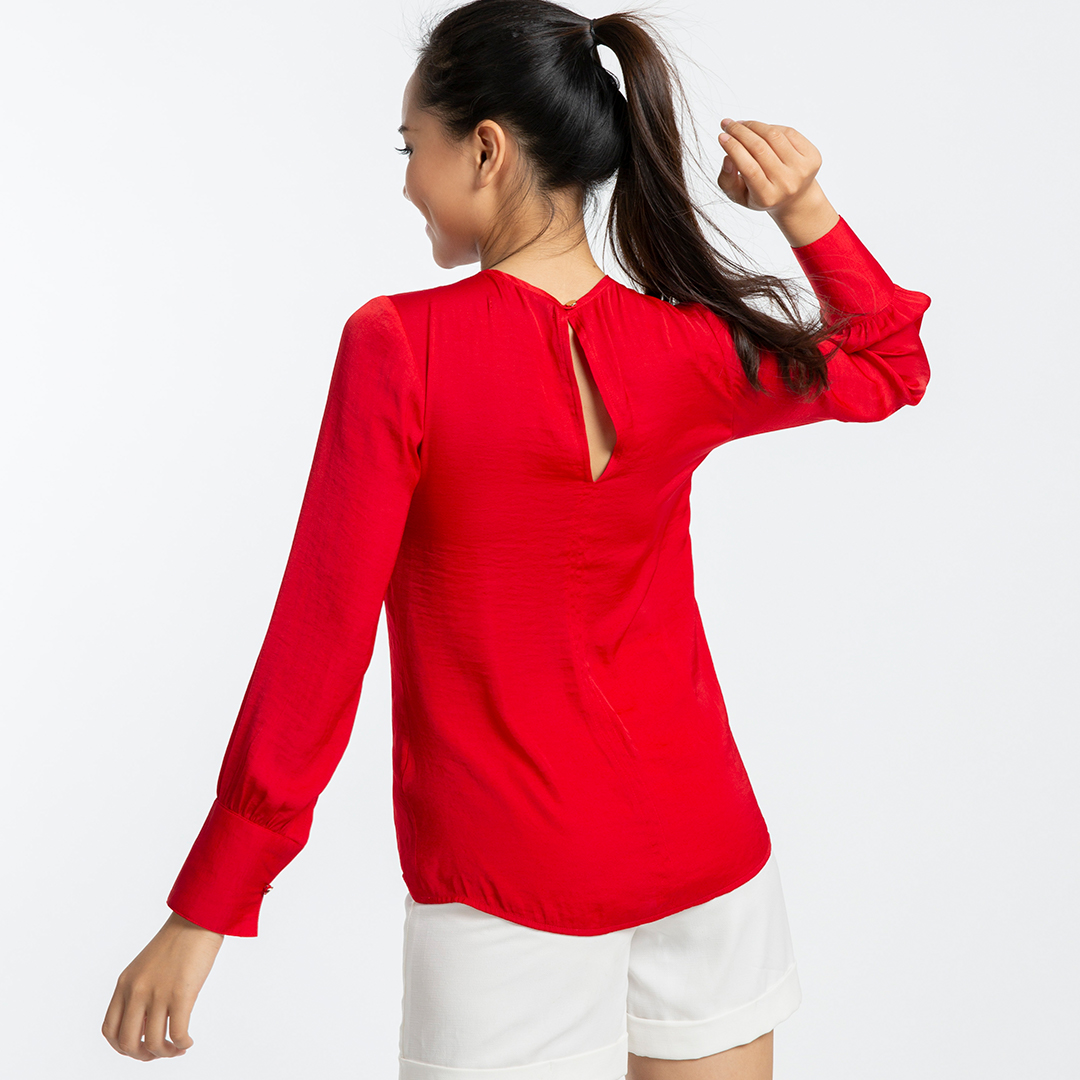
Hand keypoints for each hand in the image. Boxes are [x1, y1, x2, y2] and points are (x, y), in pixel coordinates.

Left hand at [102, 911, 223, 1060]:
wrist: (198, 918)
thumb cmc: (179, 941)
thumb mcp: (147, 966)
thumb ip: (141, 991)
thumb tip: (147, 1024)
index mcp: (125, 984)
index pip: (110, 1030)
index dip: (123, 1047)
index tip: (141, 1047)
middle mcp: (136, 991)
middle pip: (127, 1043)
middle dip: (144, 1055)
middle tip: (161, 1052)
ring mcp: (157, 993)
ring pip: (152, 1043)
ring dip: (166, 1052)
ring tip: (178, 1048)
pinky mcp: (181, 993)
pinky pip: (177, 1033)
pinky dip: (182, 1044)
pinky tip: (189, 1040)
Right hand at [716, 119, 839, 245]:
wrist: (795, 198)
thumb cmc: (761, 194)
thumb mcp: (739, 195)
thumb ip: (727, 180)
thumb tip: (728, 157)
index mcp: (767, 197)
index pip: (748, 168)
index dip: (734, 148)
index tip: (721, 136)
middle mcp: (787, 184)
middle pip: (760, 149)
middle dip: (740, 132)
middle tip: (728, 124)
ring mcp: (802, 169)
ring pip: (773, 136)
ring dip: (754, 125)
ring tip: (742, 124)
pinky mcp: (812, 156)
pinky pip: (787, 132)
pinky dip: (771, 127)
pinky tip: (761, 130)